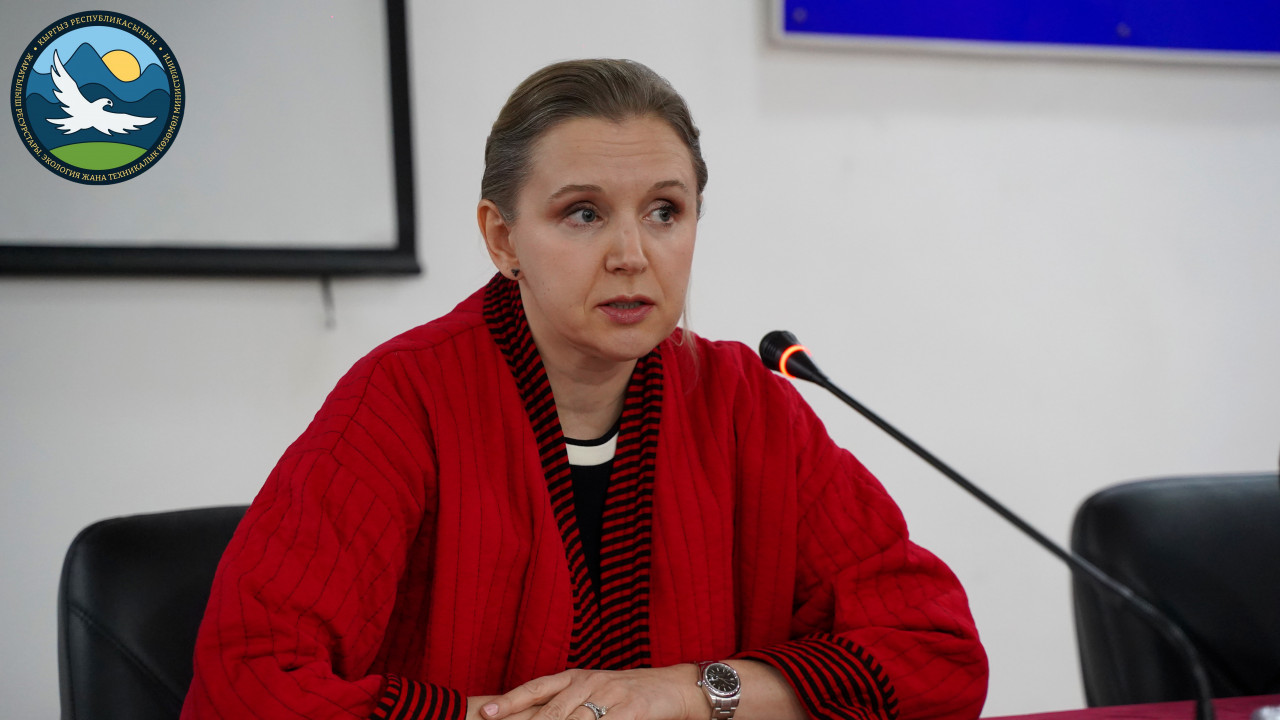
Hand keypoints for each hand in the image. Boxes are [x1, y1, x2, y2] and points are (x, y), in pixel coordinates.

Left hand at [479, 665, 702, 719]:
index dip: (511, 701)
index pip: (536, 688)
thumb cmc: (630, 693)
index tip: (487, 713)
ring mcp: (609, 694)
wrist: (675, 687)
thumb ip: (567, 704)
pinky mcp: (630, 709)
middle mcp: (588, 682)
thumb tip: (538, 715)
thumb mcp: (595, 692)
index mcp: (576, 676)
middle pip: (550, 710)